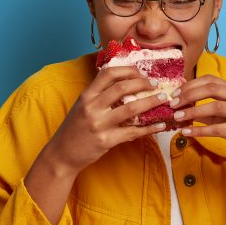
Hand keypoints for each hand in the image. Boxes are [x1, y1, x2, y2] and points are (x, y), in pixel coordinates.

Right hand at [44, 66, 169, 174]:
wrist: (62, 154)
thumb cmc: (74, 129)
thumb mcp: (82, 106)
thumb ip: (99, 95)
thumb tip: (125, 83)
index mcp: (87, 95)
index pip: (109, 73)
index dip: (128, 70)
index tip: (141, 73)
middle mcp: (92, 107)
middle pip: (122, 87)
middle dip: (143, 83)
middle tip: (155, 85)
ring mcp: (99, 124)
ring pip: (131, 108)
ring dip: (151, 102)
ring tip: (163, 99)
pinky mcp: (106, 141)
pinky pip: (133, 132)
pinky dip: (150, 128)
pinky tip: (160, 125)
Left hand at [170, 75, 225, 189]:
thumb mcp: (223, 117)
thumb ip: (205, 111)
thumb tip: (181, 108)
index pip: (211, 80)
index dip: (191, 85)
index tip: (175, 93)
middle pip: (212, 89)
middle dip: (189, 95)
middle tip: (173, 104)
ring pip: (215, 107)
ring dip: (192, 111)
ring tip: (176, 117)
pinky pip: (217, 129)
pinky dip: (199, 130)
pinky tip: (186, 132)